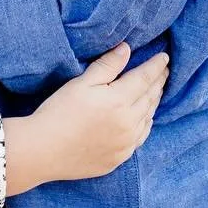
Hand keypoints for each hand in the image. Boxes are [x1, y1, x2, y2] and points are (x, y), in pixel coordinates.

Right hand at [3, 45, 167, 195]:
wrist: (43, 151)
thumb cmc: (58, 113)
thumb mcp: (81, 83)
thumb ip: (107, 66)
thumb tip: (127, 49)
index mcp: (119, 101)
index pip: (145, 78)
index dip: (156, 66)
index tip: (164, 57)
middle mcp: (128, 123)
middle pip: (150, 98)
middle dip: (158, 82)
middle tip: (165, 71)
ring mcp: (126, 143)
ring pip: (148, 118)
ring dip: (154, 102)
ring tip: (157, 90)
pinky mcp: (119, 157)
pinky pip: (140, 137)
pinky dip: (146, 123)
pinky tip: (146, 118)